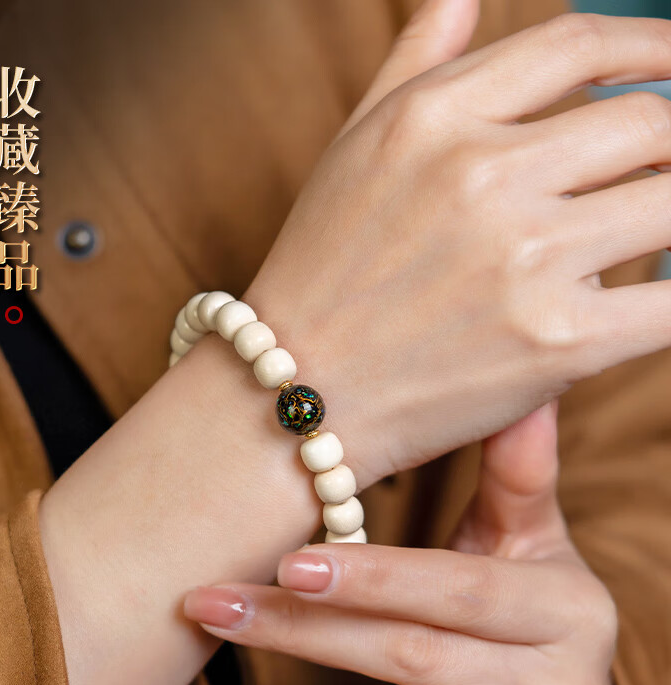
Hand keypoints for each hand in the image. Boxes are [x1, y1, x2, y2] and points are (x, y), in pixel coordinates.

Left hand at [183, 403, 617, 684]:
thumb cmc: (529, 615)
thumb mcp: (531, 547)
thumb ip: (518, 476)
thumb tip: (522, 391)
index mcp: (565, 606)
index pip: (461, 587)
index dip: (376, 576)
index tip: (289, 561)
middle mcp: (563, 683)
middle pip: (415, 647)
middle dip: (307, 625)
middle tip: (214, 601)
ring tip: (227, 674)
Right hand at [242, 1, 670, 487]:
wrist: (295, 393)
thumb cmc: (322, 274)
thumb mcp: (352, 150)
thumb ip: (413, 64)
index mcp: (431, 118)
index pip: (578, 46)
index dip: (649, 48)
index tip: (670, 69)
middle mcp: (480, 176)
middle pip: (648, 125)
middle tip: (660, 173)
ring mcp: (522, 260)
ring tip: (647, 232)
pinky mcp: (555, 345)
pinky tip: (658, 295)